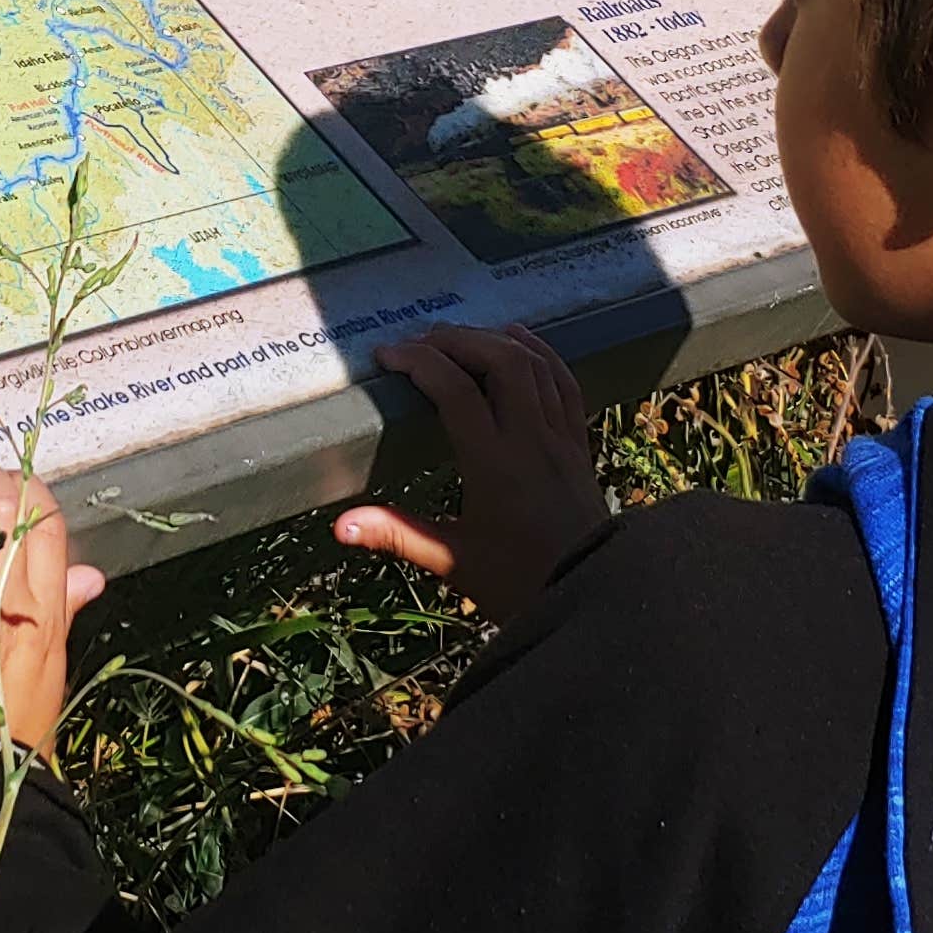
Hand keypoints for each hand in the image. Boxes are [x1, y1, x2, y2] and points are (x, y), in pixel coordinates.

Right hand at [344, 325, 609, 629]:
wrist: (592, 596)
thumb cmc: (519, 584)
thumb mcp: (453, 561)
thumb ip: (397, 534)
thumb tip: (341, 526)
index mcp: (495, 465)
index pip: (456, 391)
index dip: (419, 362)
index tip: (388, 355)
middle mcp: (532, 440)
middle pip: (500, 361)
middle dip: (456, 340)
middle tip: (418, 343)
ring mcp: (561, 437)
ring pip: (534, 365)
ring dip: (494, 340)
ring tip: (458, 336)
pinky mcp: (579, 443)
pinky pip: (564, 382)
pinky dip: (540, 353)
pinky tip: (520, 342)